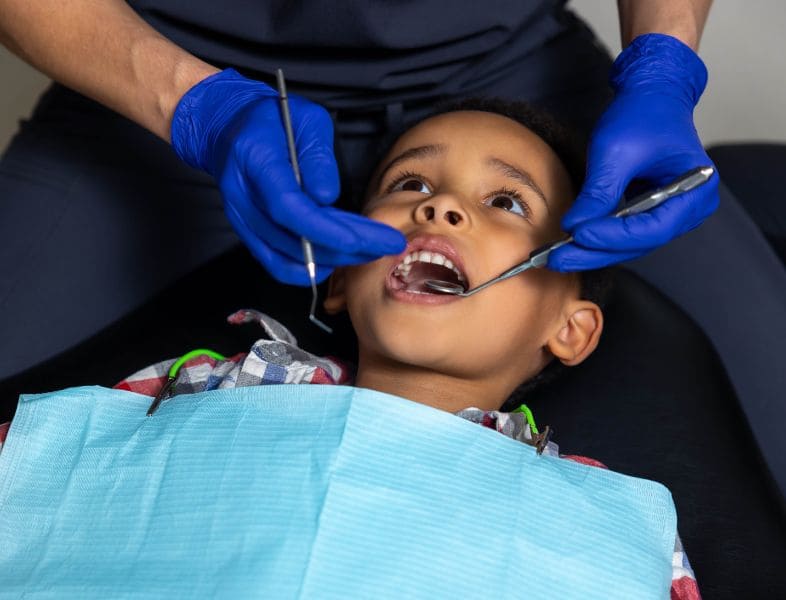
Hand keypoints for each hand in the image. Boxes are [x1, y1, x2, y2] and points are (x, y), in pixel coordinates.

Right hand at [171, 69, 405, 283]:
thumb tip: (327, 196)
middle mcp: (242, 196)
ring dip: (334, 258)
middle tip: (387, 244)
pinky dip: (309, 269)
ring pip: (288, 257)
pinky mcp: (248, 233)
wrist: (228, 127)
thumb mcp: (306, 118)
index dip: (328, 230)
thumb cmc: (272, 119)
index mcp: (255, 160)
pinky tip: (338, 261)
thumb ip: (317, 156)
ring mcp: (241, 219)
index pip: (290, 207)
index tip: (366, 239)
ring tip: (371, 250)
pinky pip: (276, 264)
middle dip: (346, 247)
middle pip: (294, 237)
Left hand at [549, 34, 719, 271]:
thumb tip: (574, 228)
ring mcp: (672, 213)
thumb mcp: (615, 152)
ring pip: (630, 244)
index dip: (613, 235)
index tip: (578, 235)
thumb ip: (598, 192)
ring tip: (557, 256)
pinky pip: (625, 234)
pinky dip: (599, 239)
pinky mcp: (653, 213)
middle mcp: (690, 208)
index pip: (653, 227)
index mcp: (696, 190)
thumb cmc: (643, 114)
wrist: (652, 95)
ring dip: (594, 251)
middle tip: (557, 259)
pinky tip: (571, 244)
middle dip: (596, 251)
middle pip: (640, 243)